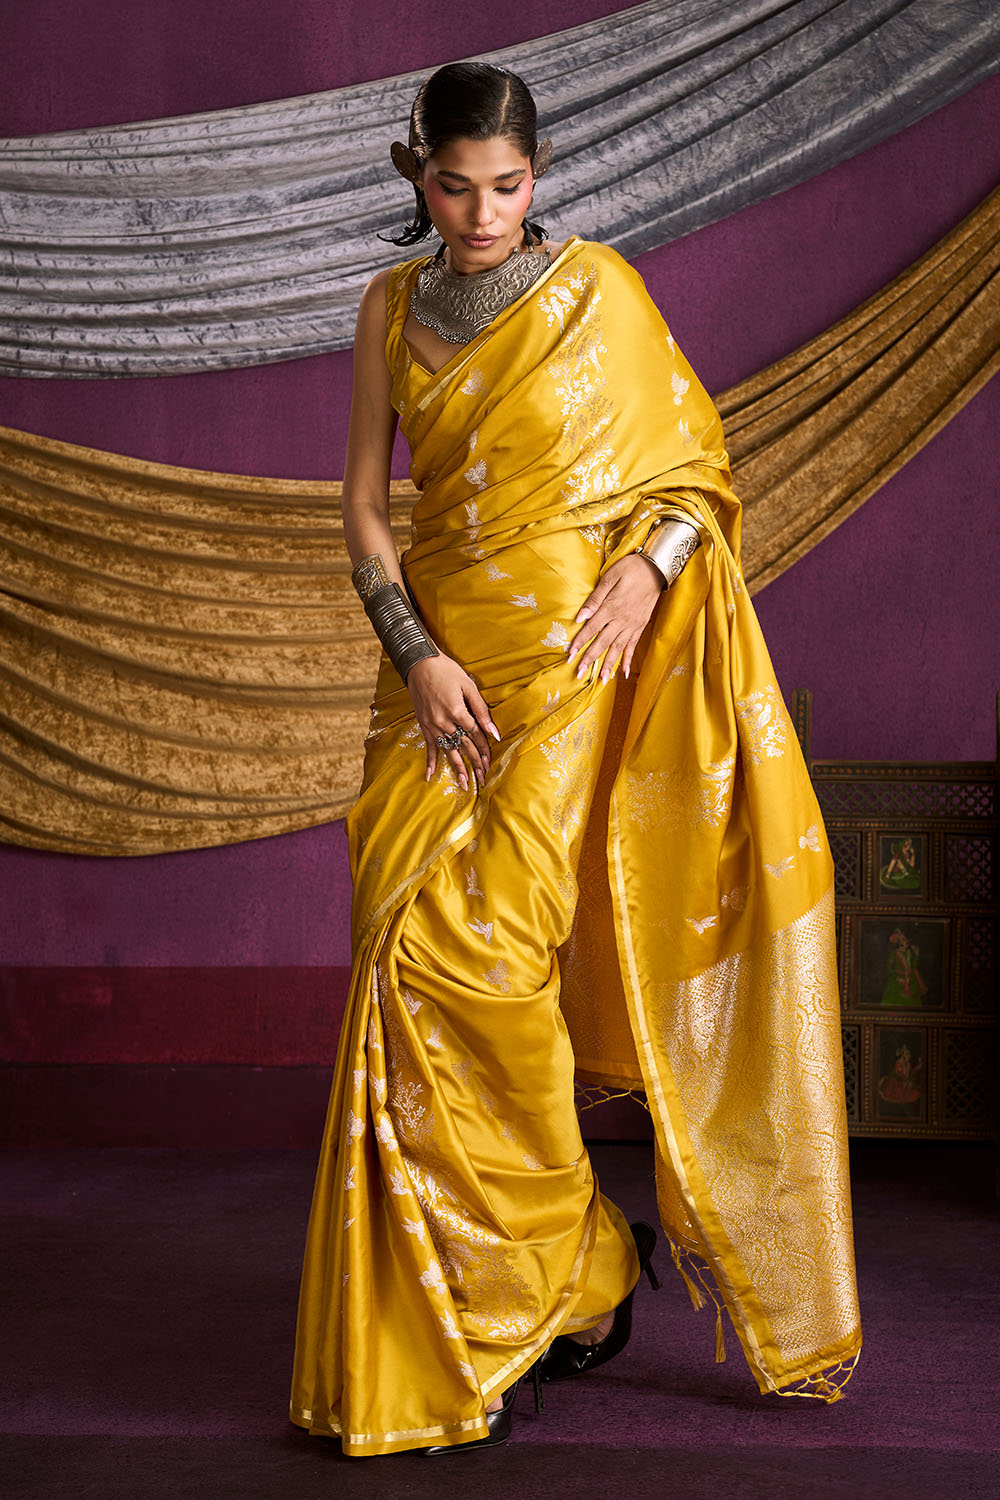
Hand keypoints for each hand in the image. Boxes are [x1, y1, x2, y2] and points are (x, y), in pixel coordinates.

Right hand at [407, 654, 500, 790]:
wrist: (419, 663)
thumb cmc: (446, 670)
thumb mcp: (468, 685)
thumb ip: (481, 709)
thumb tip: (493, 731)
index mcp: (457, 711)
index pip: (475, 734)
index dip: (484, 748)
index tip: (491, 761)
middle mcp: (444, 722)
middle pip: (464, 746)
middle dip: (475, 763)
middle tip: (483, 779)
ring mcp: (432, 725)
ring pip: (448, 750)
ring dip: (457, 768)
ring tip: (464, 784)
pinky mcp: (423, 725)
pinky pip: (428, 747)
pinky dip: (429, 762)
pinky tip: (430, 776)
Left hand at [568, 554, 662, 681]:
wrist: (657, 568)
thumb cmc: (630, 569)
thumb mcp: (610, 577)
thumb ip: (595, 598)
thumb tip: (580, 617)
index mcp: (611, 607)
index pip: (591, 629)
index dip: (579, 642)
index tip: (569, 655)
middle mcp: (622, 619)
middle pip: (602, 643)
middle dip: (590, 659)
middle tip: (579, 674)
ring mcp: (633, 624)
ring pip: (618, 648)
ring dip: (609, 665)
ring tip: (602, 680)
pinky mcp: (641, 626)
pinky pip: (633, 646)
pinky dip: (629, 659)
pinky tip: (624, 673)